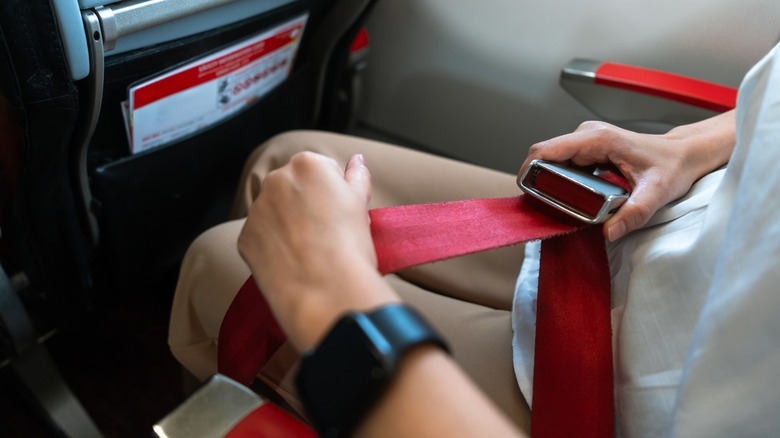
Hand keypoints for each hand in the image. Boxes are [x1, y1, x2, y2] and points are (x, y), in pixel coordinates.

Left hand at [238, 152, 398, 350]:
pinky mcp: (244, 237)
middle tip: (324, 233)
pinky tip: (291, 262)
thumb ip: (357, 176)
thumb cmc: (350, 246)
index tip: (338, 215)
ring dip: (286, 224)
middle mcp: (276, 180)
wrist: (326, 290)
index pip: (320, 170)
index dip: (332, 195)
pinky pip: (260, 237)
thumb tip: (357, 160)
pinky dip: (272, 247)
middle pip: (292, 188)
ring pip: (274, 212)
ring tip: (308, 251)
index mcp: (307, 164)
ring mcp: (256, 209)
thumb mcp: (361, 204)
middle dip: (304, 205)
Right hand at [519, 111, 735, 240]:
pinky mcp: (587, 150)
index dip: (530, 171)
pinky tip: (570, 198)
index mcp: (597, 139)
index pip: (546, 149)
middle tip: (550, 206)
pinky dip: (558, 181)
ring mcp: (586, 141)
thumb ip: (634, 214)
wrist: (683, 155)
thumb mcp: (657, 193)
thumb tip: (609, 233)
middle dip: (539, 182)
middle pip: (543, 156)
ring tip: (562, 204)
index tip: (530, 194)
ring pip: (550, 160)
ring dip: (549, 183)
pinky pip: (561, 164)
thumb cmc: (672, 166)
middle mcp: (588, 135)